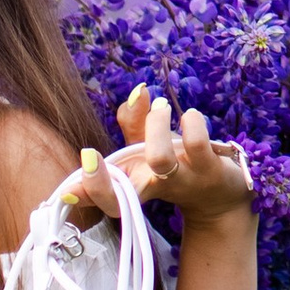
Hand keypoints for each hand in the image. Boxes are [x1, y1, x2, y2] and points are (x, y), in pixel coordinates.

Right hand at [65, 87, 254, 227]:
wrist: (223, 195)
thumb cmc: (179, 166)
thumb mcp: (151, 145)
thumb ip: (136, 120)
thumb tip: (138, 91)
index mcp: (134, 184)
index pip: (105, 199)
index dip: (85, 194)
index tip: (67, 188)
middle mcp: (154, 186)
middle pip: (120, 199)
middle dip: (99, 183)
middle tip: (89, 154)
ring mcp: (182, 179)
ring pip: (159, 161)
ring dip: (155, 128)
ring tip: (159, 107)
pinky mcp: (210, 169)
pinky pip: (196, 145)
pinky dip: (191, 122)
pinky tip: (190, 116)